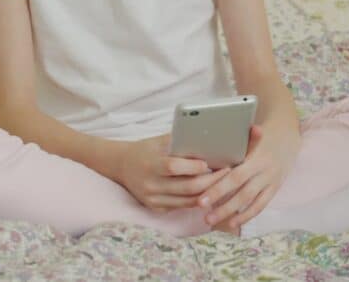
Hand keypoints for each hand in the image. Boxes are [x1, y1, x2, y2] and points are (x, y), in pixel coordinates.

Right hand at [116, 133, 232, 213]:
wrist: (122, 166)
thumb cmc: (146, 150)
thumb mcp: (159, 141)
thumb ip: (180, 142)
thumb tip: (208, 140)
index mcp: (151, 164)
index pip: (175, 167)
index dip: (194, 167)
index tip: (211, 162)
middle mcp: (151, 184)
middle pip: (187, 187)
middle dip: (210, 181)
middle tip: (227, 173)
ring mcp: (153, 199)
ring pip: (188, 201)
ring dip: (208, 193)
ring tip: (222, 183)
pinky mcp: (155, 208)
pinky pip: (182, 207)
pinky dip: (197, 200)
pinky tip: (208, 192)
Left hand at [196, 124, 299, 230]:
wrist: (288, 137)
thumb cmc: (262, 135)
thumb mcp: (251, 135)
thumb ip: (236, 142)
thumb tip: (212, 143)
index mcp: (257, 157)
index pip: (235, 177)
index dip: (218, 190)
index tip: (201, 200)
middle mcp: (265, 171)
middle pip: (242, 192)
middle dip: (222, 206)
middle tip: (204, 216)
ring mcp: (271, 181)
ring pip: (251, 202)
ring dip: (232, 214)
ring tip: (212, 222)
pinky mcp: (275, 188)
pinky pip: (261, 205)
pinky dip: (248, 215)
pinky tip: (233, 223)